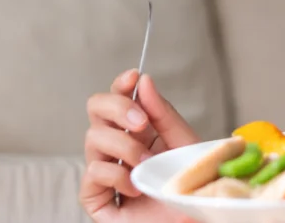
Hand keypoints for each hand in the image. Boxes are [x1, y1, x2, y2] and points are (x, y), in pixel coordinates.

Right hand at [79, 69, 200, 222]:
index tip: (133, 77)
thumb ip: (164, 114)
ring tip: (147, 164)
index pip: (119, 98)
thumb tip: (144, 81)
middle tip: (141, 122)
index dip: (121, 85)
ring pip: (93, 138)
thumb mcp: (184, 145)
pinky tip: (135, 188)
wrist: (191, 221)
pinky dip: (116, 176)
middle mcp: (118, 148)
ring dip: (125, 148)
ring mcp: (105, 172)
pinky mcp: (96, 198)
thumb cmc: (189, 189)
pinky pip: (92, 173)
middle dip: (117, 108)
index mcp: (140, 131)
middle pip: (96, 108)